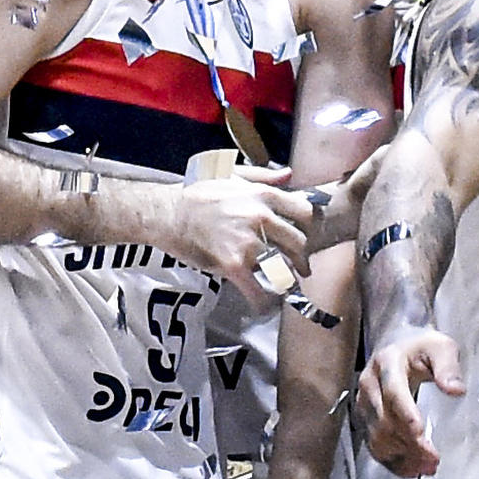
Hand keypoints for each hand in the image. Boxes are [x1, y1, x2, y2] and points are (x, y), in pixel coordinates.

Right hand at [153, 166, 311, 286]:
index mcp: (263, 194)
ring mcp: (248, 242)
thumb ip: (263, 176)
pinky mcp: (233, 265)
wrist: (169, 213)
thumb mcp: (232, 173)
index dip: (309, 227)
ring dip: (285, 281)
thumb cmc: (198, 192)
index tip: (305, 237)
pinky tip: (263, 304)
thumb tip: (289, 174)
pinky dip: (264, 301)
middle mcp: (260, 217)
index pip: (305, 212)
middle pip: (298, 243)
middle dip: (301, 259)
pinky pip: (259, 289)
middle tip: (299, 268)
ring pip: (283, 268)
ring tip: (283, 286)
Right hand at [357, 331, 464, 475]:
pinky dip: (393, 462)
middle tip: (434, 460)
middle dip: (409, 445)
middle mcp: (370, 383)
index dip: (408, 419)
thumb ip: (448, 367)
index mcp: (387, 363)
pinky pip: (374, 447)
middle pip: (385, 422)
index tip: (424, 440)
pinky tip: (412, 468)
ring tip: (426, 467)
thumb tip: (456, 390)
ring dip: (401, 457)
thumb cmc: (423, 349)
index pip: (394, 395)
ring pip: (377, 438)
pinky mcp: (365, 419)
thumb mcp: (441, 348)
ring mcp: (364, 403)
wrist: (402, 347)